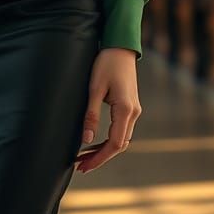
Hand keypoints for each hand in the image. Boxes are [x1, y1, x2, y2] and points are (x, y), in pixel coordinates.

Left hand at [74, 47, 140, 173]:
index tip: (83, 166)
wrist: (120, 47)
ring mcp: (134, 110)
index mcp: (125, 110)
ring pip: (121, 139)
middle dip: (100, 158)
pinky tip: (94, 142)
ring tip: (83, 157)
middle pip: (118, 145)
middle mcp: (133, 113)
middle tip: (80, 166)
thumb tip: (86, 140)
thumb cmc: (106, 64)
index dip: (99, 158)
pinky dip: (108, 140)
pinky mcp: (130, 106)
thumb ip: (91, 115)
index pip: (114, 144)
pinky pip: (121, 130)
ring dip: (103, 150)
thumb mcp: (94, 88)